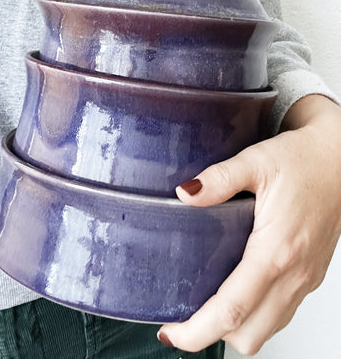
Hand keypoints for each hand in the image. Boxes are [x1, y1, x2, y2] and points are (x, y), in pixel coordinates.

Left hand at [157, 95, 340, 354]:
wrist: (339, 159)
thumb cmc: (304, 159)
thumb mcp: (257, 160)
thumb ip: (219, 178)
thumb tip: (185, 193)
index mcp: (277, 250)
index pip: (232, 309)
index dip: (196, 330)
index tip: (169, 331)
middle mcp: (294, 273)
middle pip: (248, 334)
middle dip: (210, 335)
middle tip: (180, 317)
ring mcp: (305, 279)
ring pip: (266, 330)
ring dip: (233, 328)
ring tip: (203, 307)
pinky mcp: (309, 276)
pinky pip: (280, 314)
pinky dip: (254, 316)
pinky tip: (235, 291)